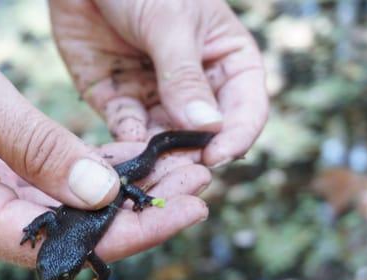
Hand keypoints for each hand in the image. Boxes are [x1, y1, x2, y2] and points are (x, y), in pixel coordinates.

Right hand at [0, 0, 207, 265]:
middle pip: (64, 232)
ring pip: (59, 210)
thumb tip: (99, 192)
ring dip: (116, 194)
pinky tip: (126, 160)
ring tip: (175, 174)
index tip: (183, 214)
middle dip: (133, 214)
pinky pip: (42, 186)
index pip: (54, 242)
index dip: (124, 234)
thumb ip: (35, 146)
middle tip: (195, 187)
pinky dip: (86, 174)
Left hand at [50, 0, 268, 166]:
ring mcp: (157, 97)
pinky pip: (127, 132)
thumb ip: (185, 75)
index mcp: (227, 61)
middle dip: (194, 154)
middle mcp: (196, 87)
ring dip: (160, 156)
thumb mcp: (171, 22)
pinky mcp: (120, 102)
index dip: (236, 136)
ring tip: (152, 166)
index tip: (218, 155)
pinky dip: (126, 145)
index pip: (246, 109)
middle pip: (205, 134)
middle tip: (179, 170)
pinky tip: (125, 149)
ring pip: (166, 140)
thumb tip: (207, 126)